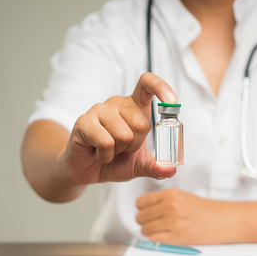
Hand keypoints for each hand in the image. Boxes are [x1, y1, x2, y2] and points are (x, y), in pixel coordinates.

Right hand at [60, 72, 177, 184]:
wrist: (87, 170)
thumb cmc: (115, 161)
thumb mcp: (140, 165)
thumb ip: (156, 166)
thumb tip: (171, 170)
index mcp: (134, 107)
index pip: (147, 84)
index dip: (161, 88)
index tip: (172, 101)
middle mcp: (118, 103)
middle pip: (142, 124)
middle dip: (134, 145)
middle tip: (121, 148)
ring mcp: (99, 109)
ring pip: (124, 135)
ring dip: (118, 151)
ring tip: (108, 150)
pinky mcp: (84, 121)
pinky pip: (106, 142)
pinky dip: (105, 155)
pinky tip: (97, 153)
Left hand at [135, 189, 233, 244]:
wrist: (225, 221)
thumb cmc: (207, 211)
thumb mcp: (184, 197)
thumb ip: (164, 201)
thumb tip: (144, 208)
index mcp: (171, 194)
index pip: (141, 202)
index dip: (143, 209)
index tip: (147, 212)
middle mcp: (171, 206)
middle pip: (140, 217)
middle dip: (146, 221)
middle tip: (157, 223)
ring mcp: (174, 222)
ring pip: (145, 230)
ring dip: (151, 232)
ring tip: (164, 230)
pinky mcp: (177, 237)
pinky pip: (154, 240)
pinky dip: (158, 240)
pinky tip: (167, 237)